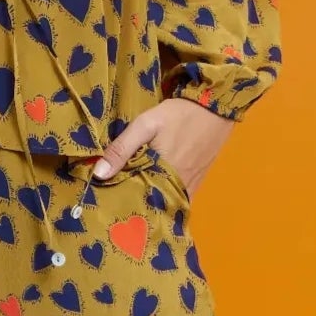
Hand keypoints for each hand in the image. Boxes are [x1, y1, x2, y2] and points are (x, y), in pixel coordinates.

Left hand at [90, 97, 228, 199]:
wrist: (215, 108)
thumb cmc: (179, 115)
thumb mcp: (145, 125)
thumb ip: (122, 148)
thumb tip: (99, 175)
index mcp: (161, 177)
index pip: (136, 202)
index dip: (119, 205)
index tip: (103, 207)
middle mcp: (177, 188)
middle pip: (151, 207)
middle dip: (133, 208)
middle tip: (112, 208)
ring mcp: (189, 188)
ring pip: (164, 204)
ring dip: (149, 204)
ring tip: (128, 203)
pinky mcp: (197, 183)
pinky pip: (177, 199)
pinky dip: (164, 200)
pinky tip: (151, 196)